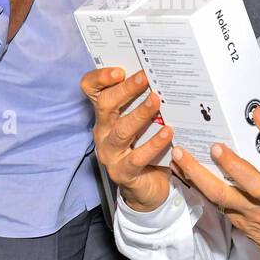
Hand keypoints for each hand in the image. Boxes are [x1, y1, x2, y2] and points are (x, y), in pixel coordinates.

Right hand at [80, 67, 172, 211]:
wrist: (146, 189)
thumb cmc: (145, 148)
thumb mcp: (141, 123)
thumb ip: (144, 103)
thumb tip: (163, 77)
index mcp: (105, 115)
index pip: (91, 90)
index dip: (100, 78)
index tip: (120, 70)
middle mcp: (103, 132)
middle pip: (105, 105)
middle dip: (125, 90)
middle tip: (145, 77)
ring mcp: (110, 153)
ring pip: (121, 130)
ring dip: (140, 114)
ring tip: (156, 100)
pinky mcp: (122, 173)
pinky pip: (137, 157)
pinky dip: (154, 143)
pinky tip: (168, 132)